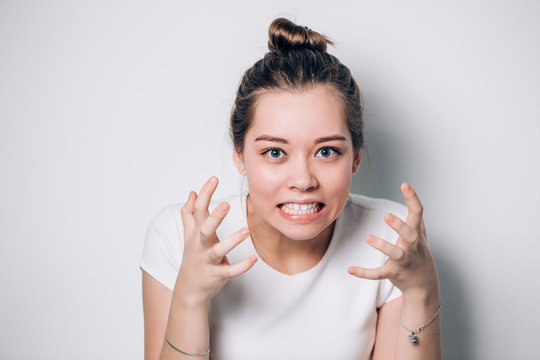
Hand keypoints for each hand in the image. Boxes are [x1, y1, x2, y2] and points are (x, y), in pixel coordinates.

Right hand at [175, 176, 257, 305]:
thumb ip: (190, 213)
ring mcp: (208, 261)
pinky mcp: (217, 275)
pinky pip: (230, 271)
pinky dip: (242, 266)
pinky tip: (253, 259)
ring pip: (219, 250)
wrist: (189, 288)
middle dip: (215, 217)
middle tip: (226, 204)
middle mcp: (201, 245)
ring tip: (246, 231)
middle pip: (205, 229)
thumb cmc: (192, 256)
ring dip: (232, 241)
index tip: (214, 178)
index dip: (206, 193)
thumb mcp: (189, 234)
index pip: (199, 210)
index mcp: (196, 233)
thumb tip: (192, 193)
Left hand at [348, 182, 438, 296]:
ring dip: (383, 247)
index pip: (418, 214)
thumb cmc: (419, 251)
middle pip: (410, 235)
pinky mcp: (394, 273)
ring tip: (369, 238)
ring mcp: (404, 261)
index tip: (405, 184)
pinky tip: (351, 269)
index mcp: (417, 233)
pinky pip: (379, 273)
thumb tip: (412, 185)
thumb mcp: (420, 230)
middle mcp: (413, 247)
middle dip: (400, 226)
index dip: (413, 199)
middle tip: (386, 215)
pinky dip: (365, 273)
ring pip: (396, 254)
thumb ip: (414, 210)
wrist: (424, 283)